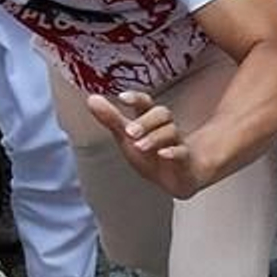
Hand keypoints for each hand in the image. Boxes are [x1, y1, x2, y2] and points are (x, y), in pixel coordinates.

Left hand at [86, 91, 204, 199]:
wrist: (175, 179)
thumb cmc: (150, 154)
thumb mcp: (126, 137)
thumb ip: (111, 119)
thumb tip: (92, 99)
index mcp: (150, 120)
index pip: (145, 103)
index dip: (136, 99)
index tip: (122, 97)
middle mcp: (165, 128)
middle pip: (162, 114)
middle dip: (146, 121)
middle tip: (130, 132)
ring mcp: (177, 143)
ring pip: (171, 132)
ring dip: (154, 138)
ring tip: (138, 146)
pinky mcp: (184, 161)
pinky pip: (182, 153)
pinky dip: (173, 152)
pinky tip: (163, 154)